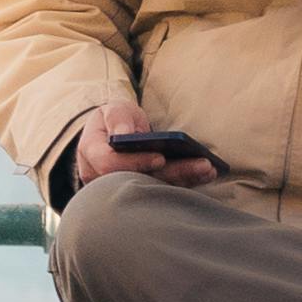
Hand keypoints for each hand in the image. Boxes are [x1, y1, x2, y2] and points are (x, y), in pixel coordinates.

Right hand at [73, 106, 219, 188]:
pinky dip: (186, 181)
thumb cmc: (115, 120)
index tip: (160, 157)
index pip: (109, 164)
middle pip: (138, 180)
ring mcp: (121, 189)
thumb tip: (124, 133)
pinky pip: (162, 190)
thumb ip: (118, 117)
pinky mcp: (140, 192)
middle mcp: (103, 178)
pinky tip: (206, 173)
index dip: (135, 162)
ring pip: (153, 188)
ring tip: (209, 168)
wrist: (115, 134)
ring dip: (184, 179)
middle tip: (203, 164)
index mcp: (92, 154)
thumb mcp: (113, 109)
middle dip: (172, 173)